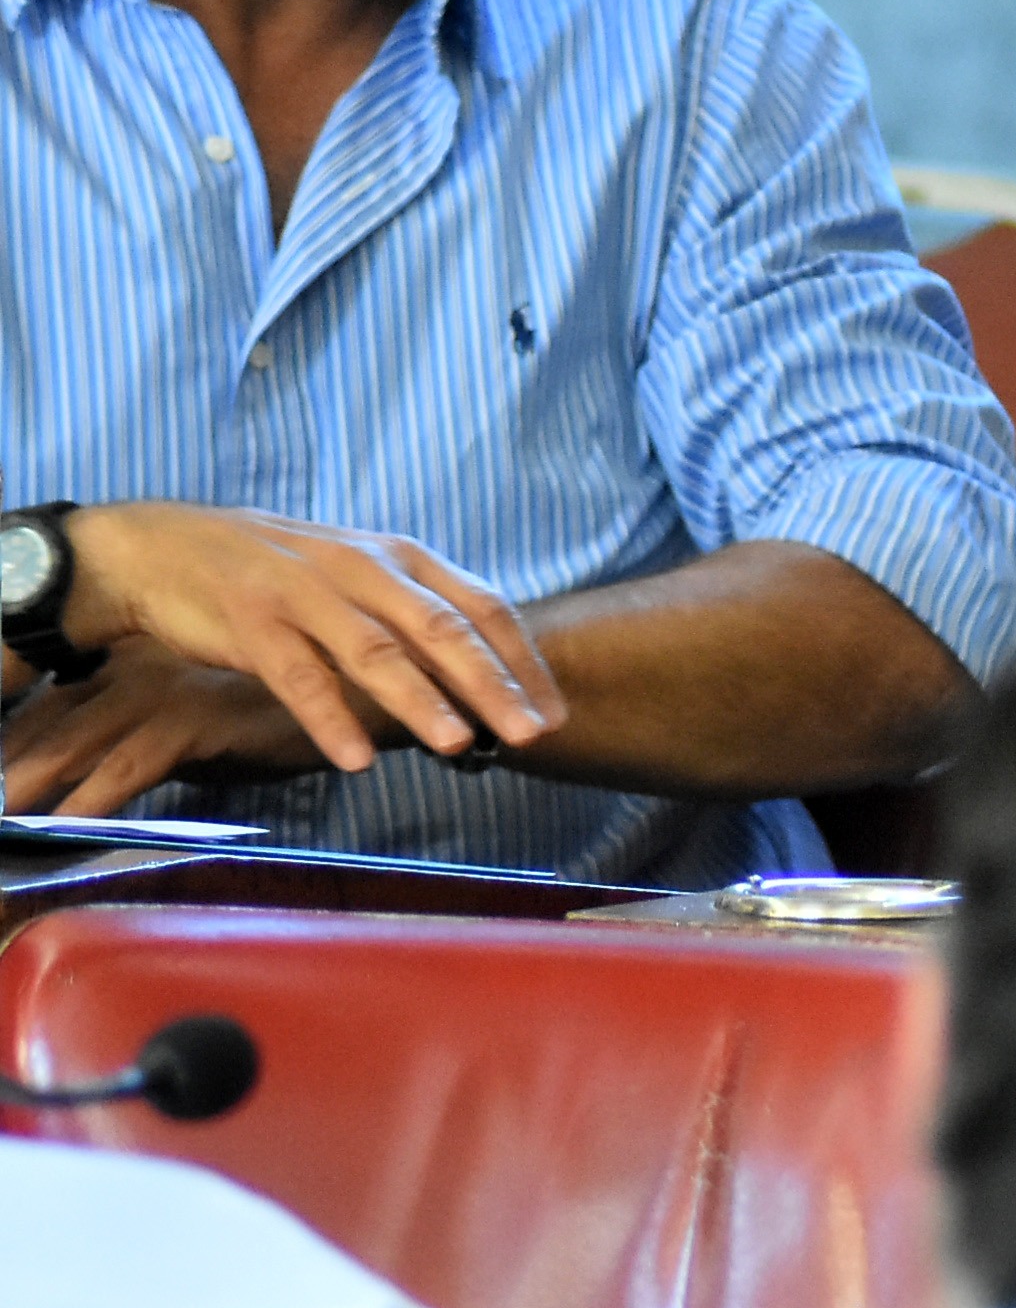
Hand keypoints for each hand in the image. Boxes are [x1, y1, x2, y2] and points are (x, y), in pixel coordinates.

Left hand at [6, 638, 349, 812]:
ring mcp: (170, 687)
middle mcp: (150, 666)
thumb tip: (150, 760)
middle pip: (57, 716)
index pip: (67, 694)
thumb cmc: (313, 697)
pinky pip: (128, 766)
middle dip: (14, 759)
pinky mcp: (198, 716)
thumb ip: (188, 725)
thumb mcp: (232, 707)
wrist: (378, 679)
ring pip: (80, 740)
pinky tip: (67, 825)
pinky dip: (94, 798)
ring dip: (35, 782)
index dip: (22, 730)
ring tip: (6, 816)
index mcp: (152, 657)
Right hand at [34, 504, 557, 772]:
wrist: (168, 548)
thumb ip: (417, 616)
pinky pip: (299, 676)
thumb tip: (486, 676)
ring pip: (377, 652)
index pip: (483, 607)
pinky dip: (331, 717)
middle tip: (533, 734)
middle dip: (493, 685)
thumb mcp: (361, 578)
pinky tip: (357, 759)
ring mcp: (308, 594)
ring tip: (461, 746)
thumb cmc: (281, 572)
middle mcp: (364, 569)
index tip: (555, 712)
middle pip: (443, 630)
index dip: (522, 662)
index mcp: (402, 558)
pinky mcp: (253, 623)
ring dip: (422, 702)